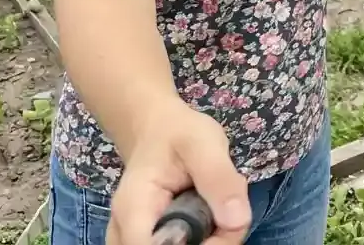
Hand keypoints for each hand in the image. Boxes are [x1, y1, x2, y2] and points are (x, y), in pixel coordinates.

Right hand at [105, 101, 249, 244]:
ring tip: (215, 204)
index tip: (223, 226)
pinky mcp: (153, 240)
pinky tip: (209, 212)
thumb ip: (219, 179)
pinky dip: (205, 236)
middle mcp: (126, 233)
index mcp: (134, 211)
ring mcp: (136, 239)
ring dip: (209, 238)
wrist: (158, 130)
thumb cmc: (177, 133)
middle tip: (225, 208)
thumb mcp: (203, 144)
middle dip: (210, 241)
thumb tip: (237, 222)